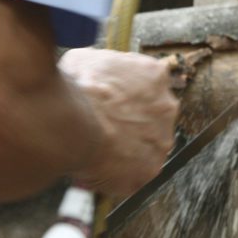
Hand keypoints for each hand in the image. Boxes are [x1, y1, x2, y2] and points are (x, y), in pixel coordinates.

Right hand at [59, 48, 177, 195]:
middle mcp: (167, 106)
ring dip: (125, 151)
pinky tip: (97, 170)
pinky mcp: (149, 170)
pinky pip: (134, 176)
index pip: (146, 87)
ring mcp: (161, 140)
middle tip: (103, 129)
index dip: (124, 97)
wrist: (71, 122)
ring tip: (96, 151)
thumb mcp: (85, 60)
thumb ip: (101, 66)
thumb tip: (92, 70)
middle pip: (151, 118)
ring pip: (145, 148)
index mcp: (154, 75)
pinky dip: (117, 177)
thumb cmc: (76, 90)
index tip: (110, 105)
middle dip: (129, 124)